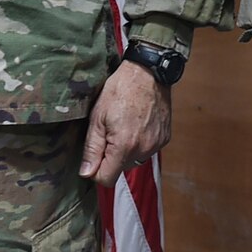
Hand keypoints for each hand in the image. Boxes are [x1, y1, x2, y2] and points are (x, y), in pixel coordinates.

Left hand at [81, 60, 172, 186]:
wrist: (148, 72)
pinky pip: (147, 150)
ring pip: (134, 160)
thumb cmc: (120, 89)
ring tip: (124, 126)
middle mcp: (144, 149)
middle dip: (112, 158)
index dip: (96, 171)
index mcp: (124, 146)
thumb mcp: (97, 118)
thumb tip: (87, 173)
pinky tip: (138, 124)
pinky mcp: (165, 138)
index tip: (95, 155)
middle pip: (120, 170)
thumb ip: (92, 149)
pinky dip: (140, 142)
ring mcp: (156, 144)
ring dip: (126, 151)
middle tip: (109, 133)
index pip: (107, 179)